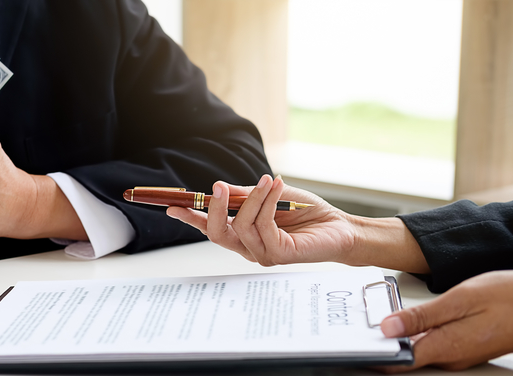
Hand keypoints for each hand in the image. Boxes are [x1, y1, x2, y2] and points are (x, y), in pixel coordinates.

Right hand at [167, 175, 429, 272]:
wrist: (340, 228)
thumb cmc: (306, 214)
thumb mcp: (269, 196)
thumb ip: (245, 195)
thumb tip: (219, 188)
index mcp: (242, 233)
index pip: (209, 228)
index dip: (190, 218)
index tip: (172, 206)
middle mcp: (247, 247)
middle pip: (215, 232)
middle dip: (214, 207)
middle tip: (218, 186)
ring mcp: (262, 253)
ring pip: (241, 225)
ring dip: (254, 198)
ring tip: (268, 180)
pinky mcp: (279, 254)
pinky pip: (263, 227)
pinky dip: (267, 203)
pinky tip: (277, 187)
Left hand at [376, 270, 512, 372]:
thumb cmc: (508, 298)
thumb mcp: (459, 300)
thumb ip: (421, 316)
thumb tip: (389, 328)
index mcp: (446, 347)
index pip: (399, 361)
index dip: (375, 354)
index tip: (357, 343)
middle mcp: (451, 357)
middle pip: (406, 356)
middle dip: (384, 343)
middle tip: (363, 325)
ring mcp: (458, 354)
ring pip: (418, 349)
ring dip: (400, 336)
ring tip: (381, 319)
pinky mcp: (463, 347)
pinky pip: (432, 343)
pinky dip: (416, 333)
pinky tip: (409, 319)